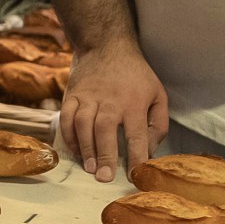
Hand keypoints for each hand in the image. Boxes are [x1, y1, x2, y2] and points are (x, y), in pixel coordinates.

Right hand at [58, 41, 168, 182]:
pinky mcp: (72, 95)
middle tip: (103, 178)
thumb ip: (158, 125)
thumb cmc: (136, 75)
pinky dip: (69, 136)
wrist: (106, 45)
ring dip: (85, 148)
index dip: (136, 157)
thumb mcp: (158, 94)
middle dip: (104, 155)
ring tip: (89, 168)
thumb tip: (149, 152)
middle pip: (105, 129)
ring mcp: (88, 96)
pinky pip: (66, 118)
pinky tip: (76, 151)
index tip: (134, 175)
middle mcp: (110, 99)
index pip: (137, 134)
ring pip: (83, 125)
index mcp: (135, 102)